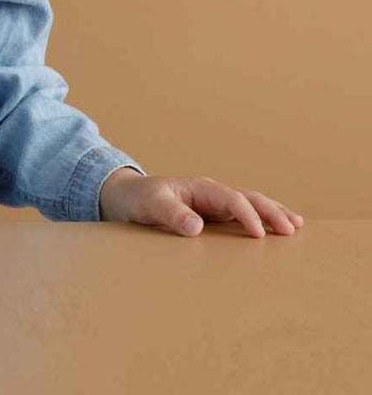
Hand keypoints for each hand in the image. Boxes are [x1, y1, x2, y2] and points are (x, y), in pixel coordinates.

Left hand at [98, 170, 304, 237]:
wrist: (127, 198)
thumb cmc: (138, 198)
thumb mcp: (150, 205)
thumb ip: (170, 214)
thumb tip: (196, 227)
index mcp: (199, 188)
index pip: (230, 198)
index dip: (246, 214)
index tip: (259, 234)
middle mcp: (211, 194)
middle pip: (248, 198)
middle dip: (270, 211)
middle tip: (292, 228)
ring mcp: (214, 205)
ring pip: (250, 205)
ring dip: (272, 214)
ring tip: (296, 226)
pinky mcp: (213, 217)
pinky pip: (241, 218)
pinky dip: (261, 222)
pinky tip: (276, 231)